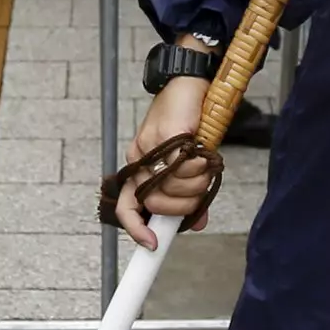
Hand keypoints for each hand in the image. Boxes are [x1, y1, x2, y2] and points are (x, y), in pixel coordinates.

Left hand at [109, 77, 218, 248]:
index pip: (127, 207)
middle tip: (198, 186)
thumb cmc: (187, 123)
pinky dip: (202, 163)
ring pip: (178, 188)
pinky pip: (188, 167)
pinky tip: (202, 149)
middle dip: (186, 202)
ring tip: (201, 161)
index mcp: (139, 168)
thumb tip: (197, 222)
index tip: (154, 245)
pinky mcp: (168, 137)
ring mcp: (151, 148)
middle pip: (161, 205)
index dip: (137, 230)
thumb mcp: (184, 163)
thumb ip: (187, 193)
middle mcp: (140, 160)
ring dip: (198, 180)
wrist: (190, 84)